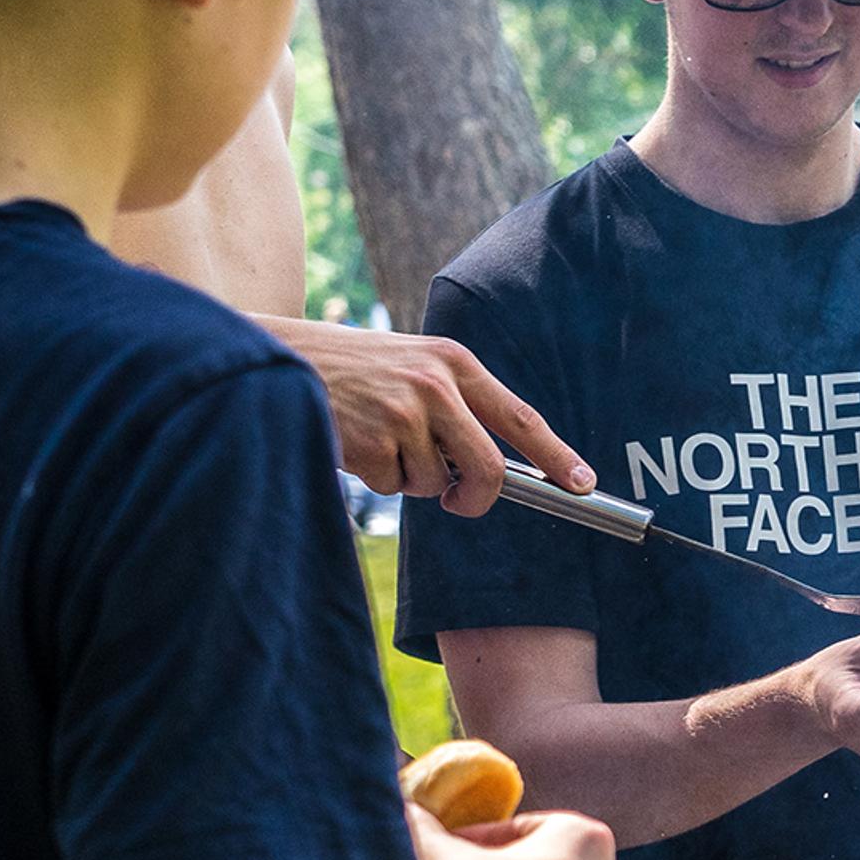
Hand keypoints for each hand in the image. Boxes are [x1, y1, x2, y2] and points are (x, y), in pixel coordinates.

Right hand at [271, 314, 595, 515]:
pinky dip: (376, 478)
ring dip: (408, 478)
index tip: (584, 484)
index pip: (521, 416)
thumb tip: (486, 470)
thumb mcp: (410, 365)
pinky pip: (394, 487)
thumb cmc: (349, 370)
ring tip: (376, 439)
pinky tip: (353, 443)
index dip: (557, 455)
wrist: (275, 358)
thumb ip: (453, 404)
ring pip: (434, 484)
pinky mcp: (372, 441)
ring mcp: (404, 413)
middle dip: (476, 497)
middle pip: (489, 469)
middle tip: (457, 501)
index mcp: (453, 362)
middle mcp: (436, 384)